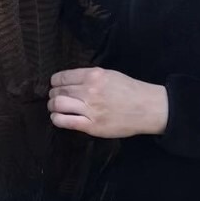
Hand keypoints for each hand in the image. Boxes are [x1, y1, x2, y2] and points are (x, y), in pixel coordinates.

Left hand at [48, 67, 168, 138]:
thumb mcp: (110, 74)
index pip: (62, 77)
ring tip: (55, 108)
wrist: (147, 108)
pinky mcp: (92, 126)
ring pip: (58, 105)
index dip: (55, 82)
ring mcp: (90, 109)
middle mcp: (89, 90)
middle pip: (59, 91)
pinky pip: (66, 121)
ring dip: (52, 106)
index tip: (55, 85)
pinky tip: (58, 118)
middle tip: (54, 98)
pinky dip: (57, 119)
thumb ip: (90, 76)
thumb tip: (70, 81)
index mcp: (94, 75)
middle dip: (53, 95)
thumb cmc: (130, 90)